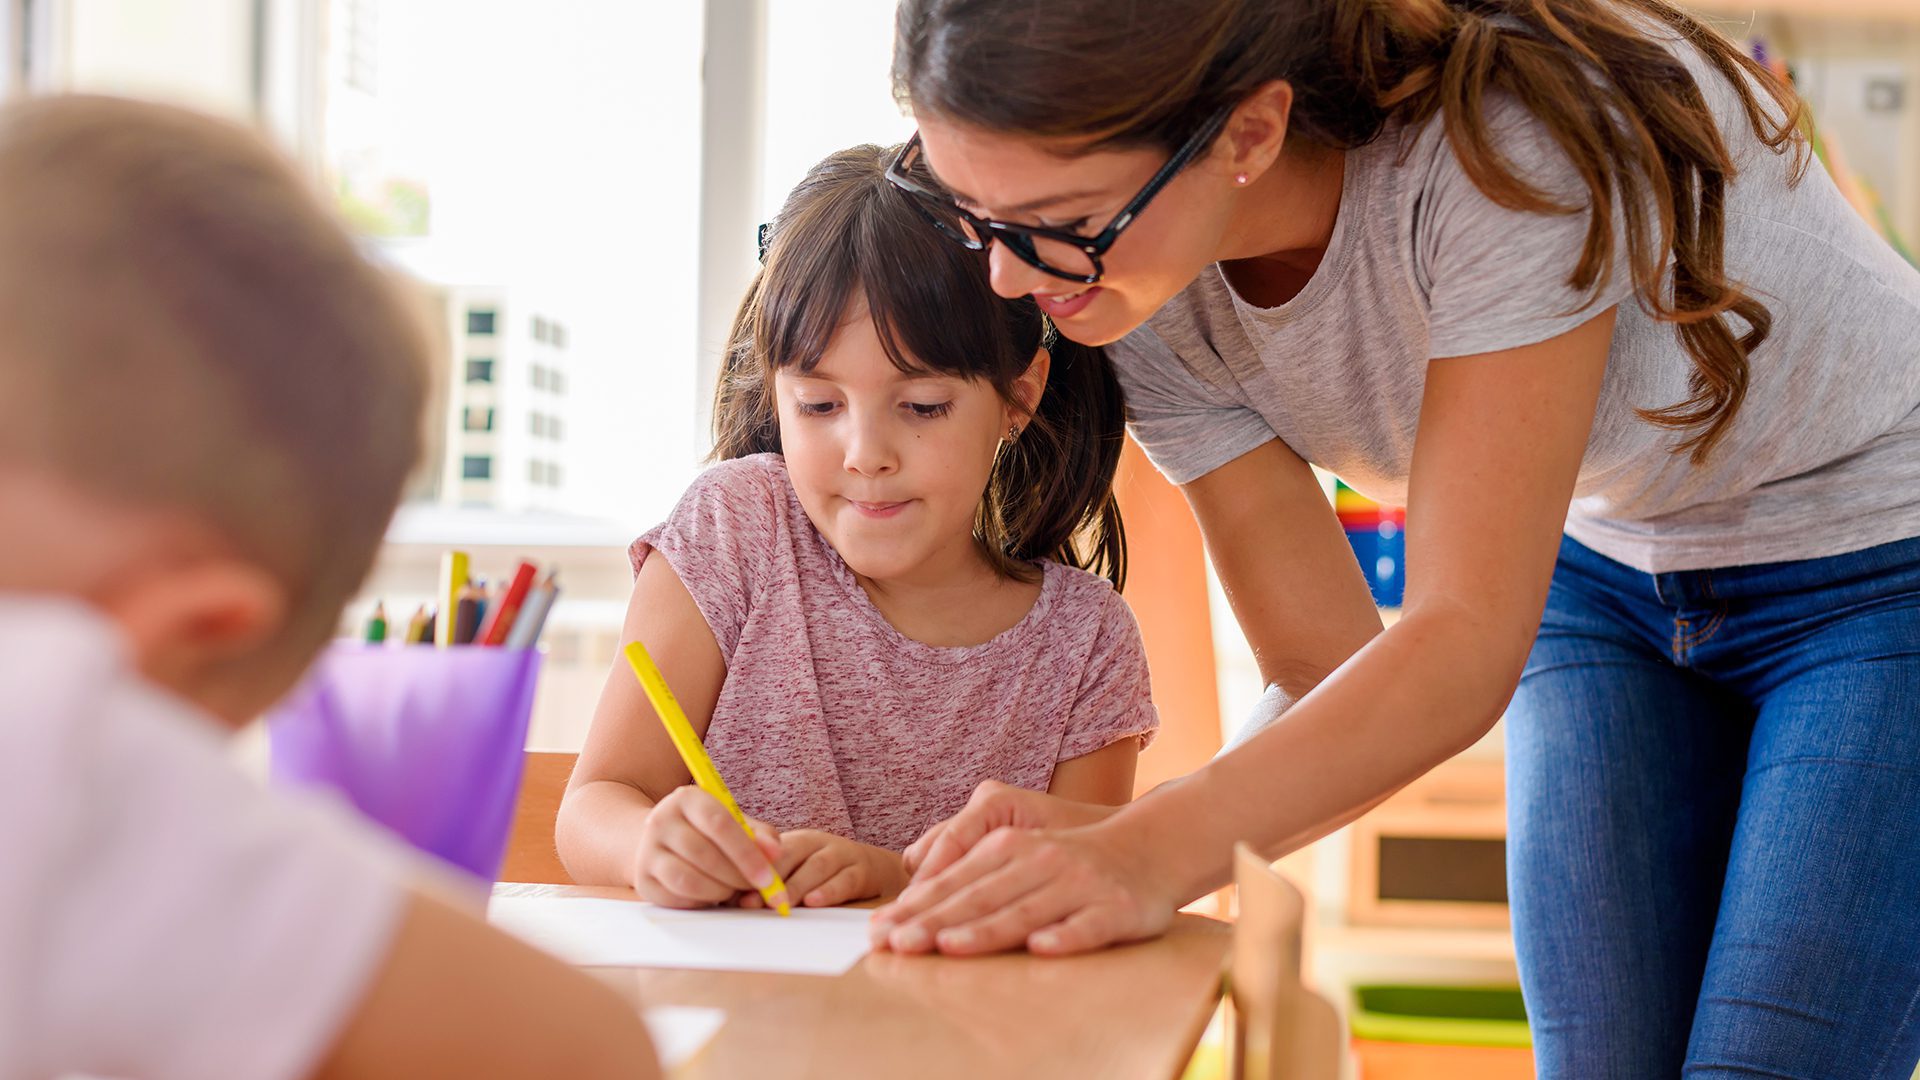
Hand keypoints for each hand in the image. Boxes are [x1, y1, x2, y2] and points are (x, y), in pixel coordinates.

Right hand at [631, 786, 786, 908]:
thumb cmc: (708, 832)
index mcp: (687, 799)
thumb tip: (774, 853)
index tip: (768, 878)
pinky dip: (701, 903)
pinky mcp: (642, 880)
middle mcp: (661, 820)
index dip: (747, 854)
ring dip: (719, 892)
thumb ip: (760, 836)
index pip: (720, 824)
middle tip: (755, 888)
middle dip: (737, 877)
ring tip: (732, 890)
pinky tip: (712, 896)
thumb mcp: (735, 823)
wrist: (662, 840)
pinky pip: (677, 899)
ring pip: (689, 880)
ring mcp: (647, 851)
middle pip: (704, 854)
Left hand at [738, 830, 906, 908]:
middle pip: (791, 855)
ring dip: (797, 887)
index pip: (770, 851)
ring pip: (817, 867)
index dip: (754, 871)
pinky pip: (845, 880)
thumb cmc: (820, 874)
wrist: (871, 867)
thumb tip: (732, 902)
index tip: (737, 895)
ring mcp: (841, 854)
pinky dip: (829, 891)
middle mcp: (817, 842)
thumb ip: (768, 882)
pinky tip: (814, 902)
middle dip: (772, 879)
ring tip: (782, 904)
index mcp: (795, 841)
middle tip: (756, 902)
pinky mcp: (862, 870)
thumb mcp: (795, 870)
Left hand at [872, 788, 1172, 956]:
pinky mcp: (1116, 909)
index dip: (916, 906)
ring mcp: (1079, 884)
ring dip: (988, 929)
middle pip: (982, 896)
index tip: (880, 931)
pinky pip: (1087, 925)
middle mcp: (1041, 861)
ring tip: (952, 946)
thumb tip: (911, 901)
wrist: (1150, 847)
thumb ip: (972, 871)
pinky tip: (1042, 948)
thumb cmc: (1072, 860)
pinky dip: (1065, 936)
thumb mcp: (1020, 853)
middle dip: (937, 921)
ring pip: (1027, 910)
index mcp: (1011, 846)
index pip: (955, 880)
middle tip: (898, 944)